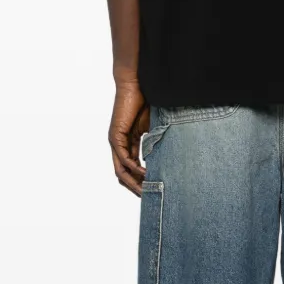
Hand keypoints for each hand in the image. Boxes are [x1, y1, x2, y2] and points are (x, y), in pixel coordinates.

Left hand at [108, 80, 149, 195]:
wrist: (136, 85)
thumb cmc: (146, 103)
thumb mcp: (154, 129)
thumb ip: (155, 144)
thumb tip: (167, 159)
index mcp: (128, 143)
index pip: (132, 169)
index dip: (141, 181)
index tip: (153, 190)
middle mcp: (119, 145)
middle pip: (123, 175)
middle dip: (136, 187)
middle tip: (148, 199)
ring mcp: (116, 142)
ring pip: (121, 171)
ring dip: (133, 183)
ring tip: (146, 192)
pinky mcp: (115, 137)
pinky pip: (124, 159)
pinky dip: (134, 169)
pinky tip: (145, 174)